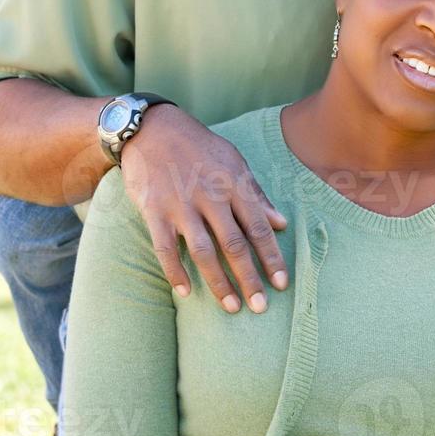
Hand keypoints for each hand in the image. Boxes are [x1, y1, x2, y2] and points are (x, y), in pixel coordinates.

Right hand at [121, 104, 287, 313]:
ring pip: (203, 251)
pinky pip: (165, 248)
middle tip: (260, 307)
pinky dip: (175, 272)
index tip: (281, 283)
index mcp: (233, 183)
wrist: (153, 128)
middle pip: (234, 244)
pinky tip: (185, 292)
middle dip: (249, 277)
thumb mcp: (233, 161)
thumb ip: (256, 193)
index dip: (271, 256)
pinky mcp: (154, 210)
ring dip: (218, 282)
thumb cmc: (199, 146)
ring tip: (231, 307)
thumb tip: (281, 223)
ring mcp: (181, 205)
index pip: (257, 226)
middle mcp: (210, 196)